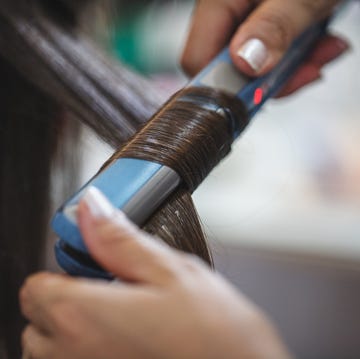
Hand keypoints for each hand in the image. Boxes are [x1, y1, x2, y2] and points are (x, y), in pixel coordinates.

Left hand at [20, 187, 290, 358]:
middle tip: (111, 288)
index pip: (36, 287)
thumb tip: (91, 208)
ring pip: (52, 347)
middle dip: (67, 297)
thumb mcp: (170, 271)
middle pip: (40, 318)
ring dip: (74, 327)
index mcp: (85, 317)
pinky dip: (88, 348)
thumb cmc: (215, 334)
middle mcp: (74, 355)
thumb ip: (119, 241)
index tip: (91, 263)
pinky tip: (129, 340)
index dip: (63, 269)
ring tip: (121, 316)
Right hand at [181, 0, 348, 95]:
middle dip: (270, 78)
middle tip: (305, 72)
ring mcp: (248, 20)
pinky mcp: (267, 25)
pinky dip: (300, 56)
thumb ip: (274, 26)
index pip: (198, 58)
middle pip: (230, 67)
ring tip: (324, 51)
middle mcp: (228, 11)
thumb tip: (246, 63)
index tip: (257, 93)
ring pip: (255, 66)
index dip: (224, 84)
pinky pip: (273, 54)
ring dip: (293, 68)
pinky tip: (323, 44)